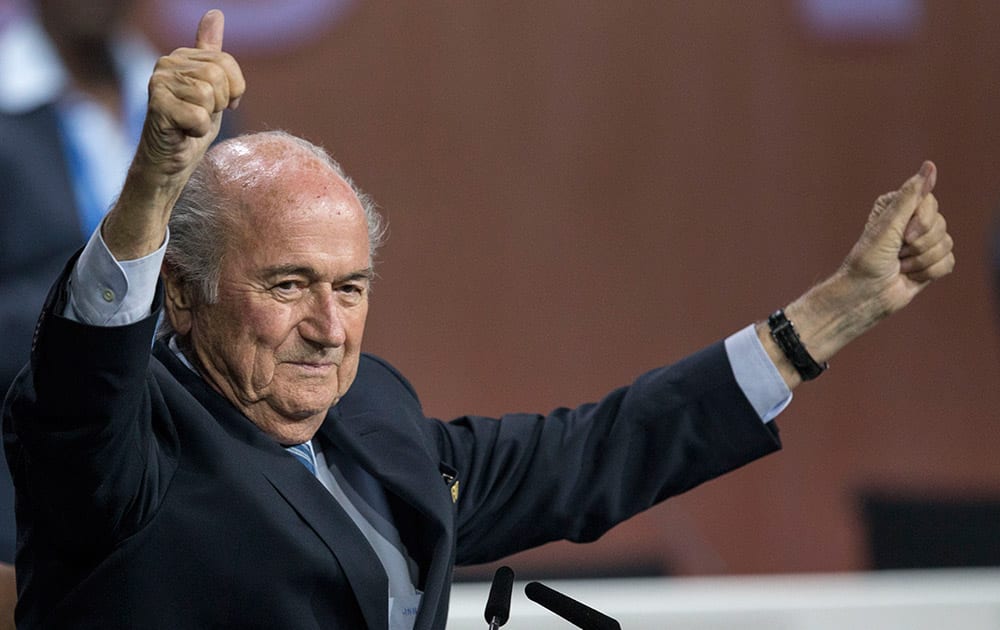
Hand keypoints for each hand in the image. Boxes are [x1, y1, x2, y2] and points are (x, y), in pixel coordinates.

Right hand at [103, 9, 244, 259]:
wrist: (168, 165)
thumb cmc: (190, 129)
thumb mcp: (211, 89)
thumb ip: (212, 53)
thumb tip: (214, 13)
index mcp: (181, 56)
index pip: (226, 62)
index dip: (232, 90)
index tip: (218, 104)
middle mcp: (166, 63)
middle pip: (219, 76)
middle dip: (219, 104)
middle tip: (201, 117)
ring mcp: (158, 82)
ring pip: (209, 95)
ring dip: (208, 118)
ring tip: (191, 124)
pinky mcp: (156, 105)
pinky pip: (200, 116)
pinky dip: (198, 132)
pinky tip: (184, 133)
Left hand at [839, 161, 954, 317]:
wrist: (863, 295)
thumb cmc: (867, 260)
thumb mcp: (888, 225)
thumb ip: (910, 196)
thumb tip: (930, 166)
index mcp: (898, 207)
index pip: (930, 202)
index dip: (921, 222)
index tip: (903, 236)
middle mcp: (911, 221)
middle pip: (941, 224)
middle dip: (919, 244)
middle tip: (896, 254)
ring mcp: (922, 243)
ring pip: (946, 244)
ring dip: (920, 261)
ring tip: (899, 266)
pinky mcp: (930, 263)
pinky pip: (948, 262)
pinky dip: (928, 272)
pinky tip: (909, 276)